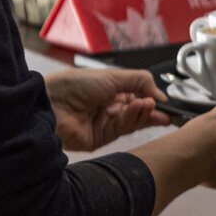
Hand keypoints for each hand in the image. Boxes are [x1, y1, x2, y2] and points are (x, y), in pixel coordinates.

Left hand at [45, 69, 170, 152]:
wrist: (51, 103)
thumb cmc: (76, 84)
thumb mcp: (113, 75)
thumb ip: (140, 82)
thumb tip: (160, 94)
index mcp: (108, 91)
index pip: (135, 97)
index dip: (150, 98)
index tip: (164, 100)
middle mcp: (106, 108)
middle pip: (136, 112)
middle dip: (150, 110)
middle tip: (164, 109)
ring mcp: (103, 124)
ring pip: (131, 122)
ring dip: (143, 113)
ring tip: (151, 105)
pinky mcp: (100, 139)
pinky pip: (121, 130)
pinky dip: (132, 119)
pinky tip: (140, 109)